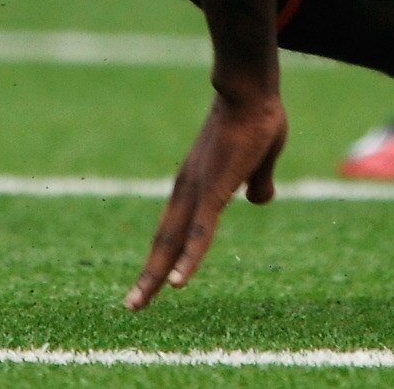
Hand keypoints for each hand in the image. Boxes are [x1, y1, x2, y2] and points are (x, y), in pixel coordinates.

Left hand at [123, 83, 285, 310]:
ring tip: (138, 303)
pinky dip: (188, 259)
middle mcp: (189, 188)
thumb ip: (259, 179)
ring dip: (156, 275)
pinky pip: (200, 233)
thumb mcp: (261, 156)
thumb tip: (260, 199)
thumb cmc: (257, 114)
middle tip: (132, 306)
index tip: (155, 279)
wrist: (249, 87)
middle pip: (164, 240)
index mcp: (198, 181)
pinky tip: (179, 283)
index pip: (176, 225)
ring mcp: (200, 190)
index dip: (167, 254)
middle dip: (149, 275)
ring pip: (173, 242)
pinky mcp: (215, 190)